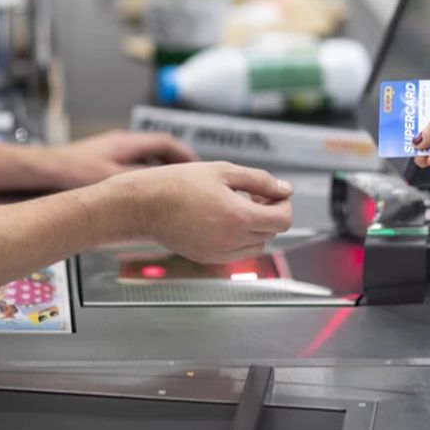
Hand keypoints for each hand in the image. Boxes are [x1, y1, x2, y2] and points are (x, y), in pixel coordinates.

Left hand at [37, 130, 196, 190]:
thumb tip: (169, 183)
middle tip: (189, 176)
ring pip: (145, 158)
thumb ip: (144, 179)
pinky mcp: (101, 161)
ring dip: (160, 169)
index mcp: (130, 143)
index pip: (168, 143)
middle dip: (177, 163)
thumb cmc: (72, 172)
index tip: (198, 167)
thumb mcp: (115, 178)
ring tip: (170, 185)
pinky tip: (142, 191)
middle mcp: (122, 143)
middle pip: (160, 149)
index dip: (186, 155)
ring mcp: (111, 151)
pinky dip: (144, 176)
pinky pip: (132, 165)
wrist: (42, 170)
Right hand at [116, 161, 293, 262]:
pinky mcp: (207, 258)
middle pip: (272, 232)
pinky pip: (238, 252)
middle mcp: (231, 241)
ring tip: (240, 204)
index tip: (275, 192)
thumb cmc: (179, 184)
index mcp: (238, 218)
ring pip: (257, 245)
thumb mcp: (225, 171)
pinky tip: (226, 218)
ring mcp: (219, 253)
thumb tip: (285, 189)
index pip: (283, 220)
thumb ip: (261, 181)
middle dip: (270, 213)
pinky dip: (241, 237)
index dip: (284, 204)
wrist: (143, 205)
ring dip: (257, 226)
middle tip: (255, 194)